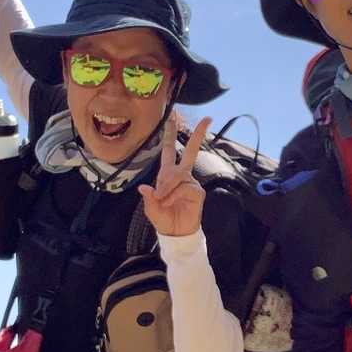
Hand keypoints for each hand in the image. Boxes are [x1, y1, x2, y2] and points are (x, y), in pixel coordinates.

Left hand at [137, 116, 210, 237]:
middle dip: (198, 135)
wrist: (176, 233)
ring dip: (167, 187)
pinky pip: (183, 187)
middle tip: (207, 119)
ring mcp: (191, 182)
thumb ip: (149, 198)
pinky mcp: (197, 192)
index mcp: (167, 175)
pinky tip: (170, 203)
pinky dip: (173, 195)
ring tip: (163, 200)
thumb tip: (145, 188)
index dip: (171, 135)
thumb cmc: (163, 219)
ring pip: (178, 175)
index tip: (172, 117)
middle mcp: (181, 175)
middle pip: (191, 151)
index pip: (170, 151)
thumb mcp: (151, 209)